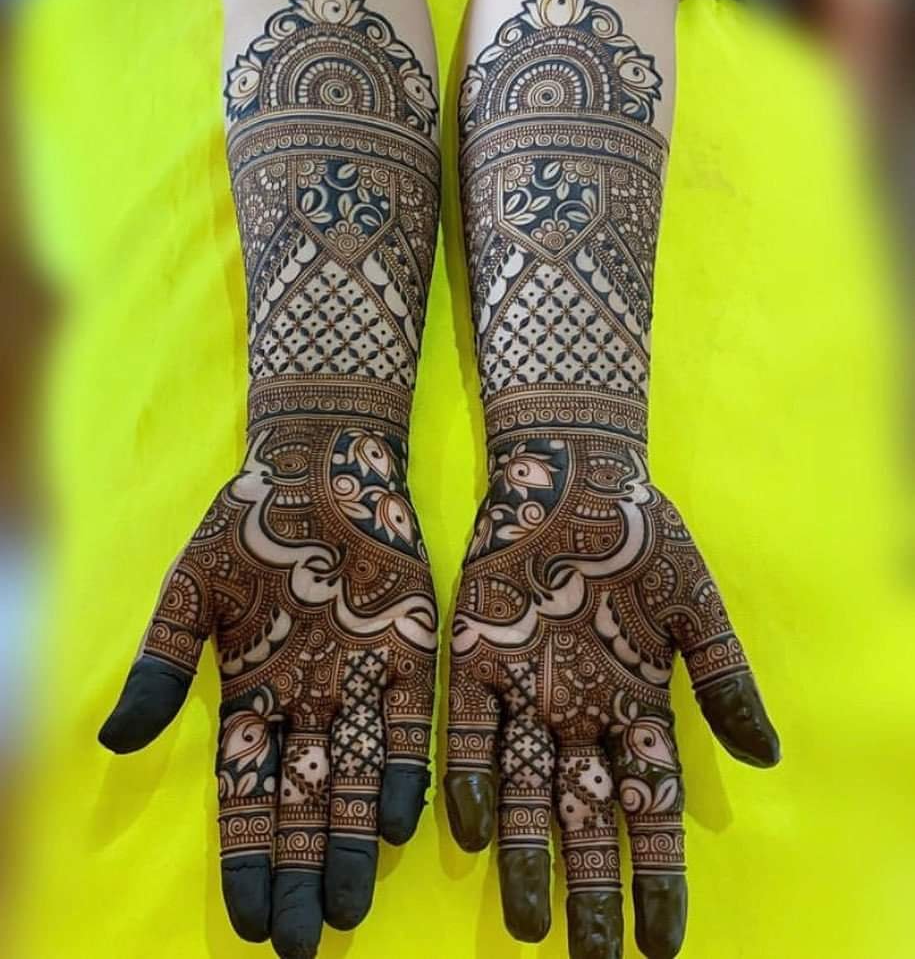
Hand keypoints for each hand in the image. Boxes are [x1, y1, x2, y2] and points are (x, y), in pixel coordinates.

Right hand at [100, 417, 436, 956]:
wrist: (321, 465)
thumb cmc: (249, 524)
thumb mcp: (193, 591)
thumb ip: (163, 665)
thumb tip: (114, 741)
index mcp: (252, 692)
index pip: (245, 792)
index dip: (246, 854)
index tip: (245, 920)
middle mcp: (309, 700)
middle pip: (303, 801)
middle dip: (298, 872)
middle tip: (301, 946)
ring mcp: (360, 678)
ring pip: (355, 777)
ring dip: (349, 841)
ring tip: (345, 908)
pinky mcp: (409, 650)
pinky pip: (409, 722)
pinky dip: (405, 769)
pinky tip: (397, 823)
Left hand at [445, 431, 778, 957]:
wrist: (571, 473)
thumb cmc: (639, 534)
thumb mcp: (694, 602)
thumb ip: (725, 675)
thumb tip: (768, 757)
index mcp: (636, 704)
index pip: (652, 808)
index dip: (659, 875)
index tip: (664, 944)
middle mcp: (579, 712)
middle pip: (588, 815)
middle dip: (593, 886)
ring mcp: (525, 690)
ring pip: (525, 790)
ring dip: (528, 854)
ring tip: (531, 924)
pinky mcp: (474, 658)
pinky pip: (468, 730)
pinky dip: (469, 776)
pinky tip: (473, 828)